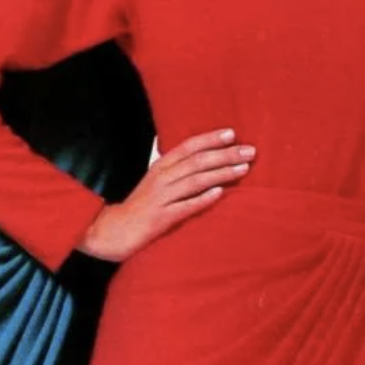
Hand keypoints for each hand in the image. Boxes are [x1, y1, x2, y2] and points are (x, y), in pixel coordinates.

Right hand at [79, 129, 252, 262]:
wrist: (114, 230)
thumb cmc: (140, 206)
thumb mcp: (156, 183)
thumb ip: (176, 171)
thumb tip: (203, 161)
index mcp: (161, 166)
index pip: (188, 146)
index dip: (210, 139)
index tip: (232, 134)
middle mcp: (161, 178)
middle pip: (197, 161)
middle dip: (225, 154)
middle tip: (250, 151)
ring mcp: (161, 197)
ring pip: (195, 180)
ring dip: (221, 173)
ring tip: (244, 169)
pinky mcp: (161, 217)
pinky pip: (185, 206)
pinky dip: (202, 198)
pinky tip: (219, 193)